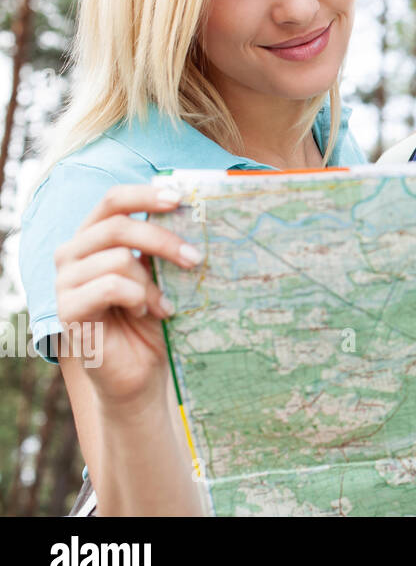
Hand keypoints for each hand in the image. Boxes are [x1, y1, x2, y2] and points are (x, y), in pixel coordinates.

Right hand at [53, 185, 201, 409]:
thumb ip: (165, 246)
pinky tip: (148, 311)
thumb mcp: (162, 275)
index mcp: (95, 237)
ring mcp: (65, 282)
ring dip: (152, 281)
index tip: (180, 198)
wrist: (139, 370)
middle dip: (163, 239)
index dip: (145, 195)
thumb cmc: (153, 317)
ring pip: (118, 258)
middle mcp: (73, 253)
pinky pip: (110, 287)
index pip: (113, 200)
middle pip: (117, 225)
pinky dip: (138, 297)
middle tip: (195, 258)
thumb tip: (199, 213)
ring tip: (165, 304)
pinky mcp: (67, 310)